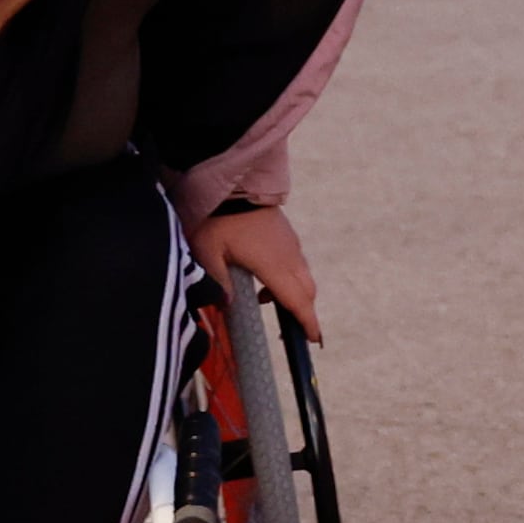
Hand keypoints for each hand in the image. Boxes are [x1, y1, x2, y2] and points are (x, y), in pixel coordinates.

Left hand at [192, 203, 321, 340]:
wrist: (235, 183)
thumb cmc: (219, 218)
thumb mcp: (208, 252)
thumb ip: (218, 281)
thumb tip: (227, 306)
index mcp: (273, 266)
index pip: (297, 301)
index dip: (307, 322)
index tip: (315, 339)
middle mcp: (289, 257)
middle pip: (307, 293)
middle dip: (304, 313)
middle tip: (292, 331)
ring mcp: (291, 245)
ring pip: (304, 278)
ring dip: (295, 295)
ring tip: (265, 300)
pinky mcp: (288, 236)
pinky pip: (298, 264)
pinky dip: (290, 279)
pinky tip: (265, 278)